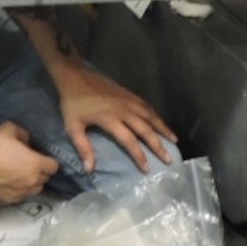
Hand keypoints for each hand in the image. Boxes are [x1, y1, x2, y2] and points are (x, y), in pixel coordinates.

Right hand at [0, 123, 57, 203]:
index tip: (42, 157)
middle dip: (41, 171)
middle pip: (46, 178)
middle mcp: (32, 180)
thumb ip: (23, 134)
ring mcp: (21, 192)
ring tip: (22, 174)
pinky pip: (22, 195)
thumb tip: (26, 141)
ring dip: (33, 182)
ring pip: (36, 189)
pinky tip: (12, 182)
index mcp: (36, 164)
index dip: (49, 161)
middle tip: (30, 164)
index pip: (54, 166)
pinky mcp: (10, 198)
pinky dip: (20, 190)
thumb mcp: (10, 129)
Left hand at [52, 65, 175, 174]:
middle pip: (146, 130)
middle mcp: (124, 110)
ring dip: (163, 129)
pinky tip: (161, 123)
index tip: (147, 169)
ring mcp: (129, 101)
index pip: (130, 141)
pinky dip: (156, 116)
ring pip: (151, 116)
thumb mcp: (72, 126)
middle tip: (169, 159)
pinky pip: (147, 106)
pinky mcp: (129, 94)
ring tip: (174, 140)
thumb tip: (90, 170)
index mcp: (111, 119)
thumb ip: (83, 147)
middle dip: (158, 146)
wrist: (75, 75)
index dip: (139, 156)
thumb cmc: (72, 102)